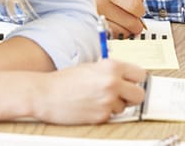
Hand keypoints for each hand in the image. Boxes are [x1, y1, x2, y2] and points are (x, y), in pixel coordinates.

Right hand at [31, 59, 146, 124]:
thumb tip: (128, 78)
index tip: (131, 82)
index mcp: (112, 67)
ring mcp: (107, 101)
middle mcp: (113, 83)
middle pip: (139, 94)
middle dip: (132, 95)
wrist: (44, 94)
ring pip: (125, 107)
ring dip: (115, 105)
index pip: (140, 74)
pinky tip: (91, 106)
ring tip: (98, 99)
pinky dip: (104, 113)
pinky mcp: (101, 116)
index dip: (135, 79)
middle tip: (123, 95)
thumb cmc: (64, 80)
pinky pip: (111, 116)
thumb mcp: (92, 67)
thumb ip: (112, 71)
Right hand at [82, 0, 146, 35]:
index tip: (138, 8)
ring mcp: (94, 20)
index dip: (140, 7)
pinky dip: (115, 34)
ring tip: (120, 21)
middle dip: (136, 20)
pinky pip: (111, 37)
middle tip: (132, 16)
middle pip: (132, 21)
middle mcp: (100, 5)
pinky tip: (110, 26)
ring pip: (124, 32)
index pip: (136, 4)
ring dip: (126, 29)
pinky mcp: (89, 31)